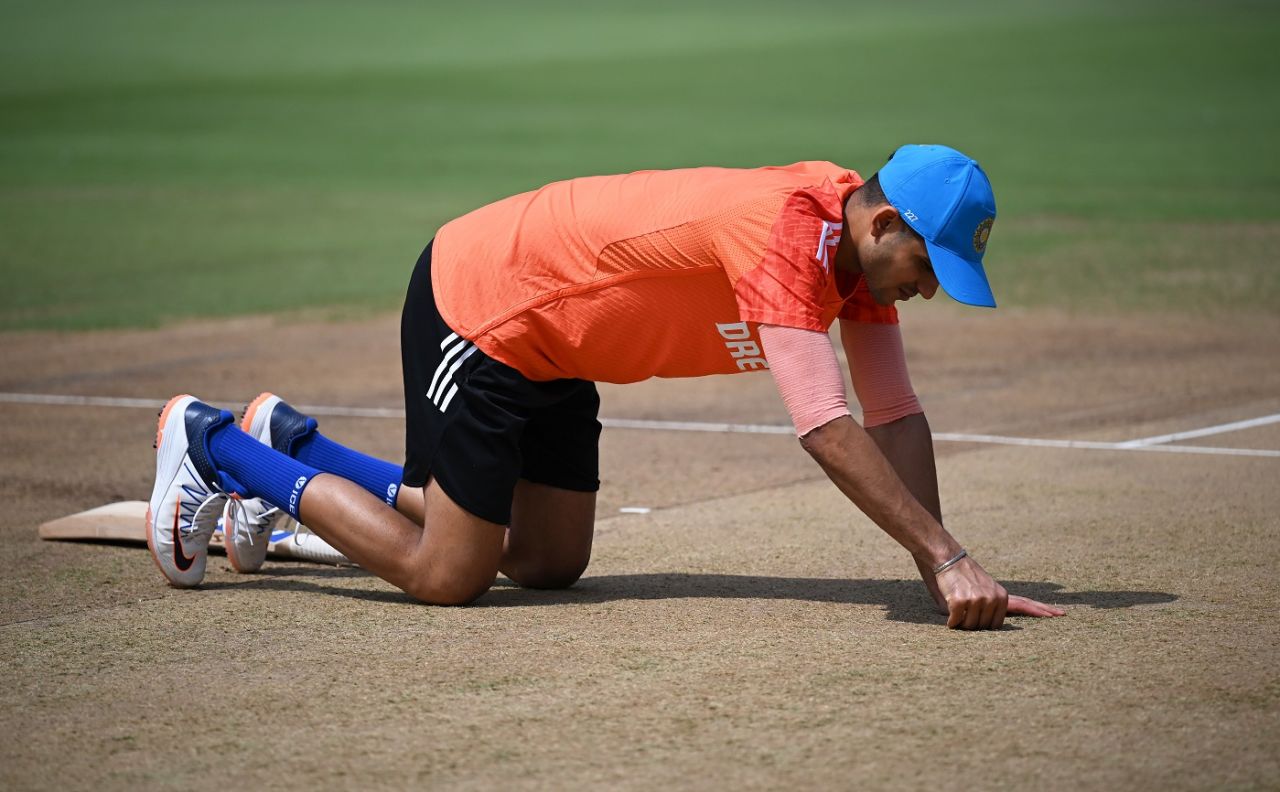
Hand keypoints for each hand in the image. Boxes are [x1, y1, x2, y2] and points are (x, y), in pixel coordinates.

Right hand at [934, 556, 1065, 628]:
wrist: (948, 558)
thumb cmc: (961, 577)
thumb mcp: (984, 589)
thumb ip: (991, 606)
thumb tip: (991, 624)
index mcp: (1001, 595)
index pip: (1024, 606)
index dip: (1039, 612)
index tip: (1060, 614)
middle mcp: (994, 598)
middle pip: (990, 627)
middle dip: (977, 626)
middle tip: (974, 615)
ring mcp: (979, 600)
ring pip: (972, 627)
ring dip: (962, 624)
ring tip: (957, 611)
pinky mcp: (962, 601)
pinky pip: (956, 622)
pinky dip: (951, 622)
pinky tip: (950, 618)